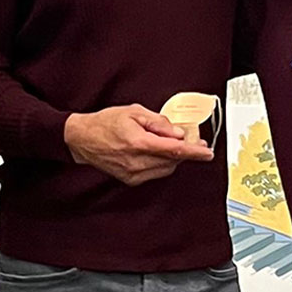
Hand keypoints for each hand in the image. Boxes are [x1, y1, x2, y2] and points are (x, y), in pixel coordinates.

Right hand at [64, 104, 213, 185]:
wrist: (83, 139)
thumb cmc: (106, 123)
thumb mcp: (134, 112)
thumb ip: (159, 123)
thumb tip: (178, 133)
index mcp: (138, 143)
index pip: (174, 150)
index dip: (194, 152)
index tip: (208, 152)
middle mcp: (136, 162)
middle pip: (172, 161)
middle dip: (185, 152)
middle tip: (192, 141)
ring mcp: (133, 173)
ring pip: (166, 169)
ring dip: (173, 157)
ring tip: (168, 143)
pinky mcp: (130, 180)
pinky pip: (155, 173)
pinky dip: (161, 163)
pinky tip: (156, 152)